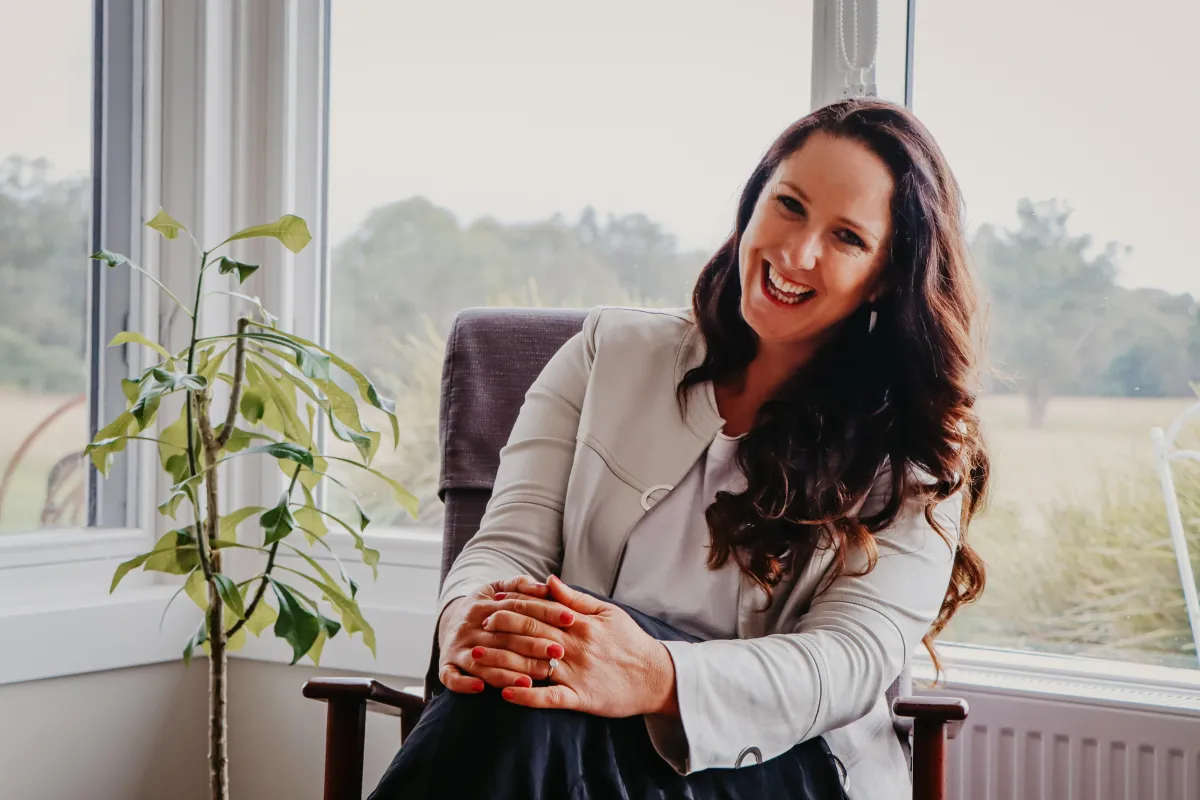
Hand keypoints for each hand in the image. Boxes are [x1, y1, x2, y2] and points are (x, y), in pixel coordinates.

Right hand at [437, 576, 574, 692]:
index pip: (518, 607)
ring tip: (531, 680)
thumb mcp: (497, 590)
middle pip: (503, 637)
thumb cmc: (485, 609)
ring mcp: (456, 647)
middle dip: (532, 646)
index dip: (545, 612)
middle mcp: (469, 625)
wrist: (448, 624)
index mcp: (483, 604)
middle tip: (558, 653)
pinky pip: (451, 677)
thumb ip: (521, 585)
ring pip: (481, 661)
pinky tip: (482, 688)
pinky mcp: (445, 666)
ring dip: (505, 672)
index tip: (570, 619)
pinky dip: (464, 684)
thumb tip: (547, 584)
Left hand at [488, 575, 678, 717]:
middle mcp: (576, 647)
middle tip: (479, 626)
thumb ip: (576, 598)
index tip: (493, 603)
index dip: (515, 606)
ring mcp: (577, 673)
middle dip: (502, 628)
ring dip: (503, 661)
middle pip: (532, 634)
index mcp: (582, 624)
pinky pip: (550, 698)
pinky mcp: (581, 698)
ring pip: (534, 665)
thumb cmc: (631, 642)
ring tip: (477, 658)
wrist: (656, 677)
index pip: (541, 611)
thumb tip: (549, 580)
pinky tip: (506, 693)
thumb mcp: (608, 612)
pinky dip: (527, 696)